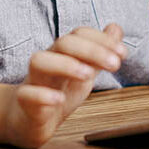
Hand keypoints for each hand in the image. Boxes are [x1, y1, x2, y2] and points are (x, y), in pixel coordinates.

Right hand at [4, 23, 125, 148]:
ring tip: (87, 75)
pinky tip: (59, 100)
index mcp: (64, 53)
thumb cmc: (57, 90)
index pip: (80, 34)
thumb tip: (115, 28)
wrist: (28, 120)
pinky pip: (26, 95)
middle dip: (91, 50)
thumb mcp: (84, 71)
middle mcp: (49, 62)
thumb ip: (100, 52)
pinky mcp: (25, 104)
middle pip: (63, 43)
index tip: (123, 53)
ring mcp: (34, 81)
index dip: (102, 40)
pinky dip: (42, 95)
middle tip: (115, 64)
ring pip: (39, 61)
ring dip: (64, 64)